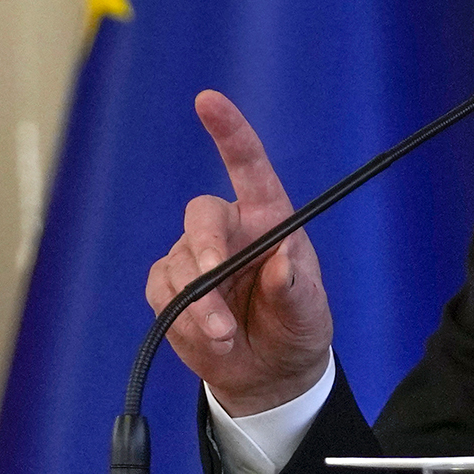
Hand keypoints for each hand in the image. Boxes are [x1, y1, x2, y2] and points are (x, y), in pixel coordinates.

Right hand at [143, 90, 333, 415]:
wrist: (267, 372)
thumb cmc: (296, 328)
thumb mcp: (310, 313)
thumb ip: (296, 289)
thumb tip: (281, 261)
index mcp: (268, 217)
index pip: (247, 164)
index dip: (229, 131)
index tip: (208, 100)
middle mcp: (229, 229)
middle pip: (202, 216)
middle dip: (205, 251)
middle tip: (214, 284)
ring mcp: (194, 257)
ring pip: (179, 265)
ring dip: (199, 305)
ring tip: (226, 336)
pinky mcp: (169, 287)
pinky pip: (164, 294)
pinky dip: (183, 319)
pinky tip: (209, 337)